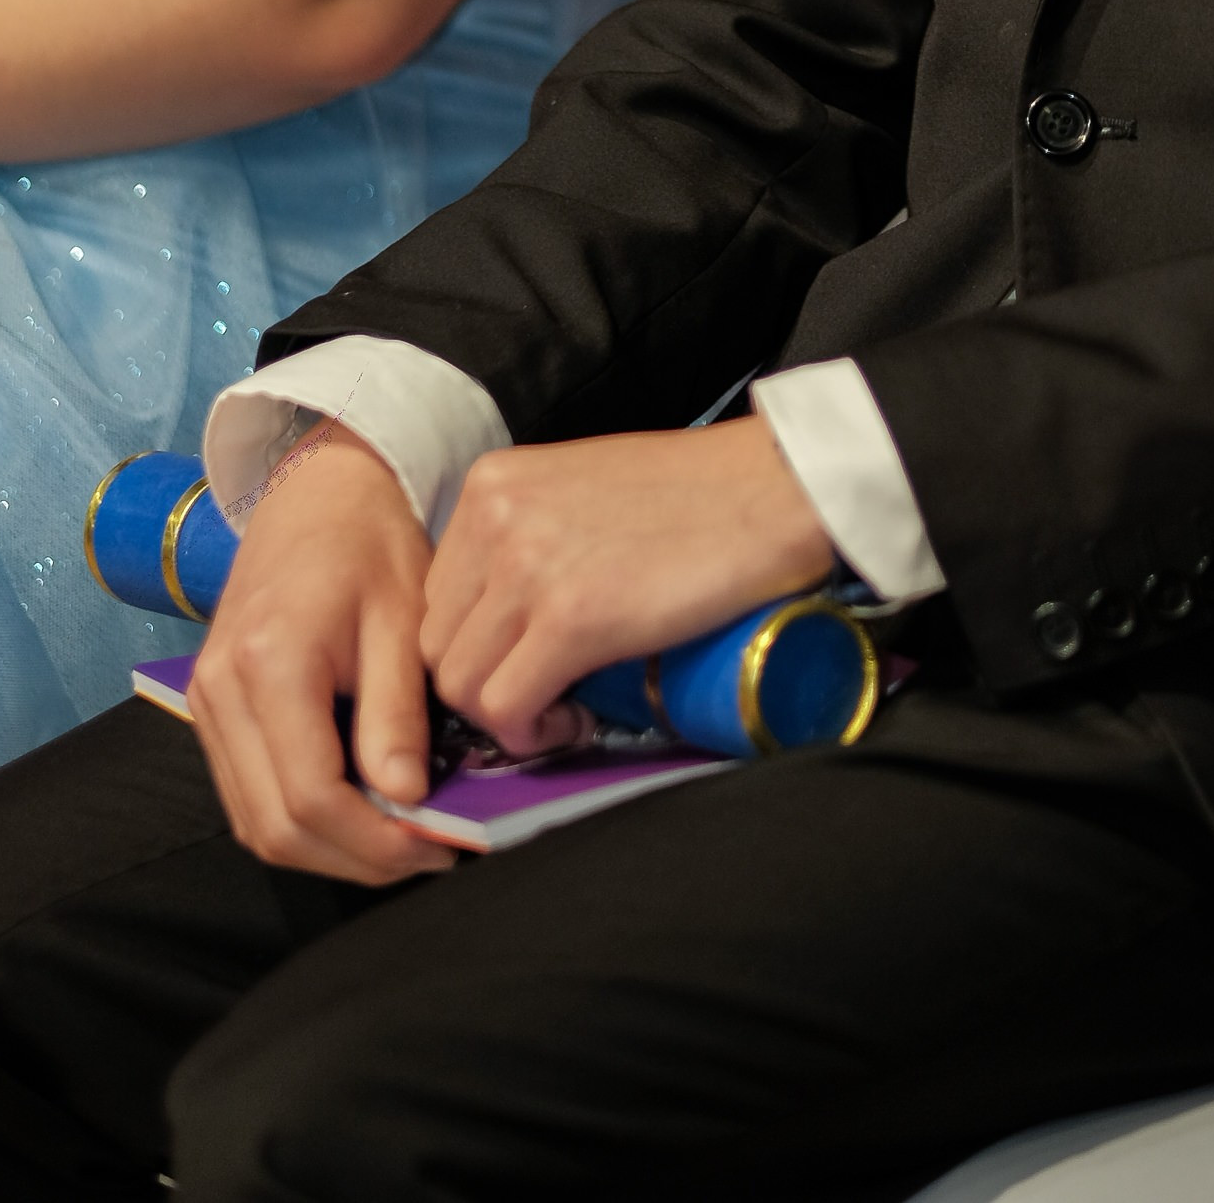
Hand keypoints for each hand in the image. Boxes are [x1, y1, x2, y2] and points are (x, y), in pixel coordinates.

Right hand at [187, 421, 452, 887]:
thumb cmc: (370, 540)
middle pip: (275, 827)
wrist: (315, 490)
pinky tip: (360, 812)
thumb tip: (408, 799)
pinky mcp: (210, 710)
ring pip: (256, 824)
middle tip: (427, 854)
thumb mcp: (403, 616)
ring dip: (327, 850)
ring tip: (401, 841)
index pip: (312, 795)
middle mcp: (221, 692)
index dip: (376, 840)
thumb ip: (396, 712)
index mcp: (269, 662)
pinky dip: (301, 821)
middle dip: (355, 859)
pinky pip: (248, 796)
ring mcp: (206, 704)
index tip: (440, 846)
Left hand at [420, 414, 836, 753]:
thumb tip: (505, 620)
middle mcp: (496, 516)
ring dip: (506, 713)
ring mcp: (528, 566)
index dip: (474, 644)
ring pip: (460, 684)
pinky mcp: (572, 617)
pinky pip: (507, 707)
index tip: (523, 661)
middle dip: (484, 683)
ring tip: (564, 704)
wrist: (778, 485)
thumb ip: (530, 536)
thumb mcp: (581, 490)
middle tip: (546, 693)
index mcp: (494, 483)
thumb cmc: (696, 492)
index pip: (435, 595)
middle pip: (436, 643)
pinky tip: (574, 716)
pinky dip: (533, 730)